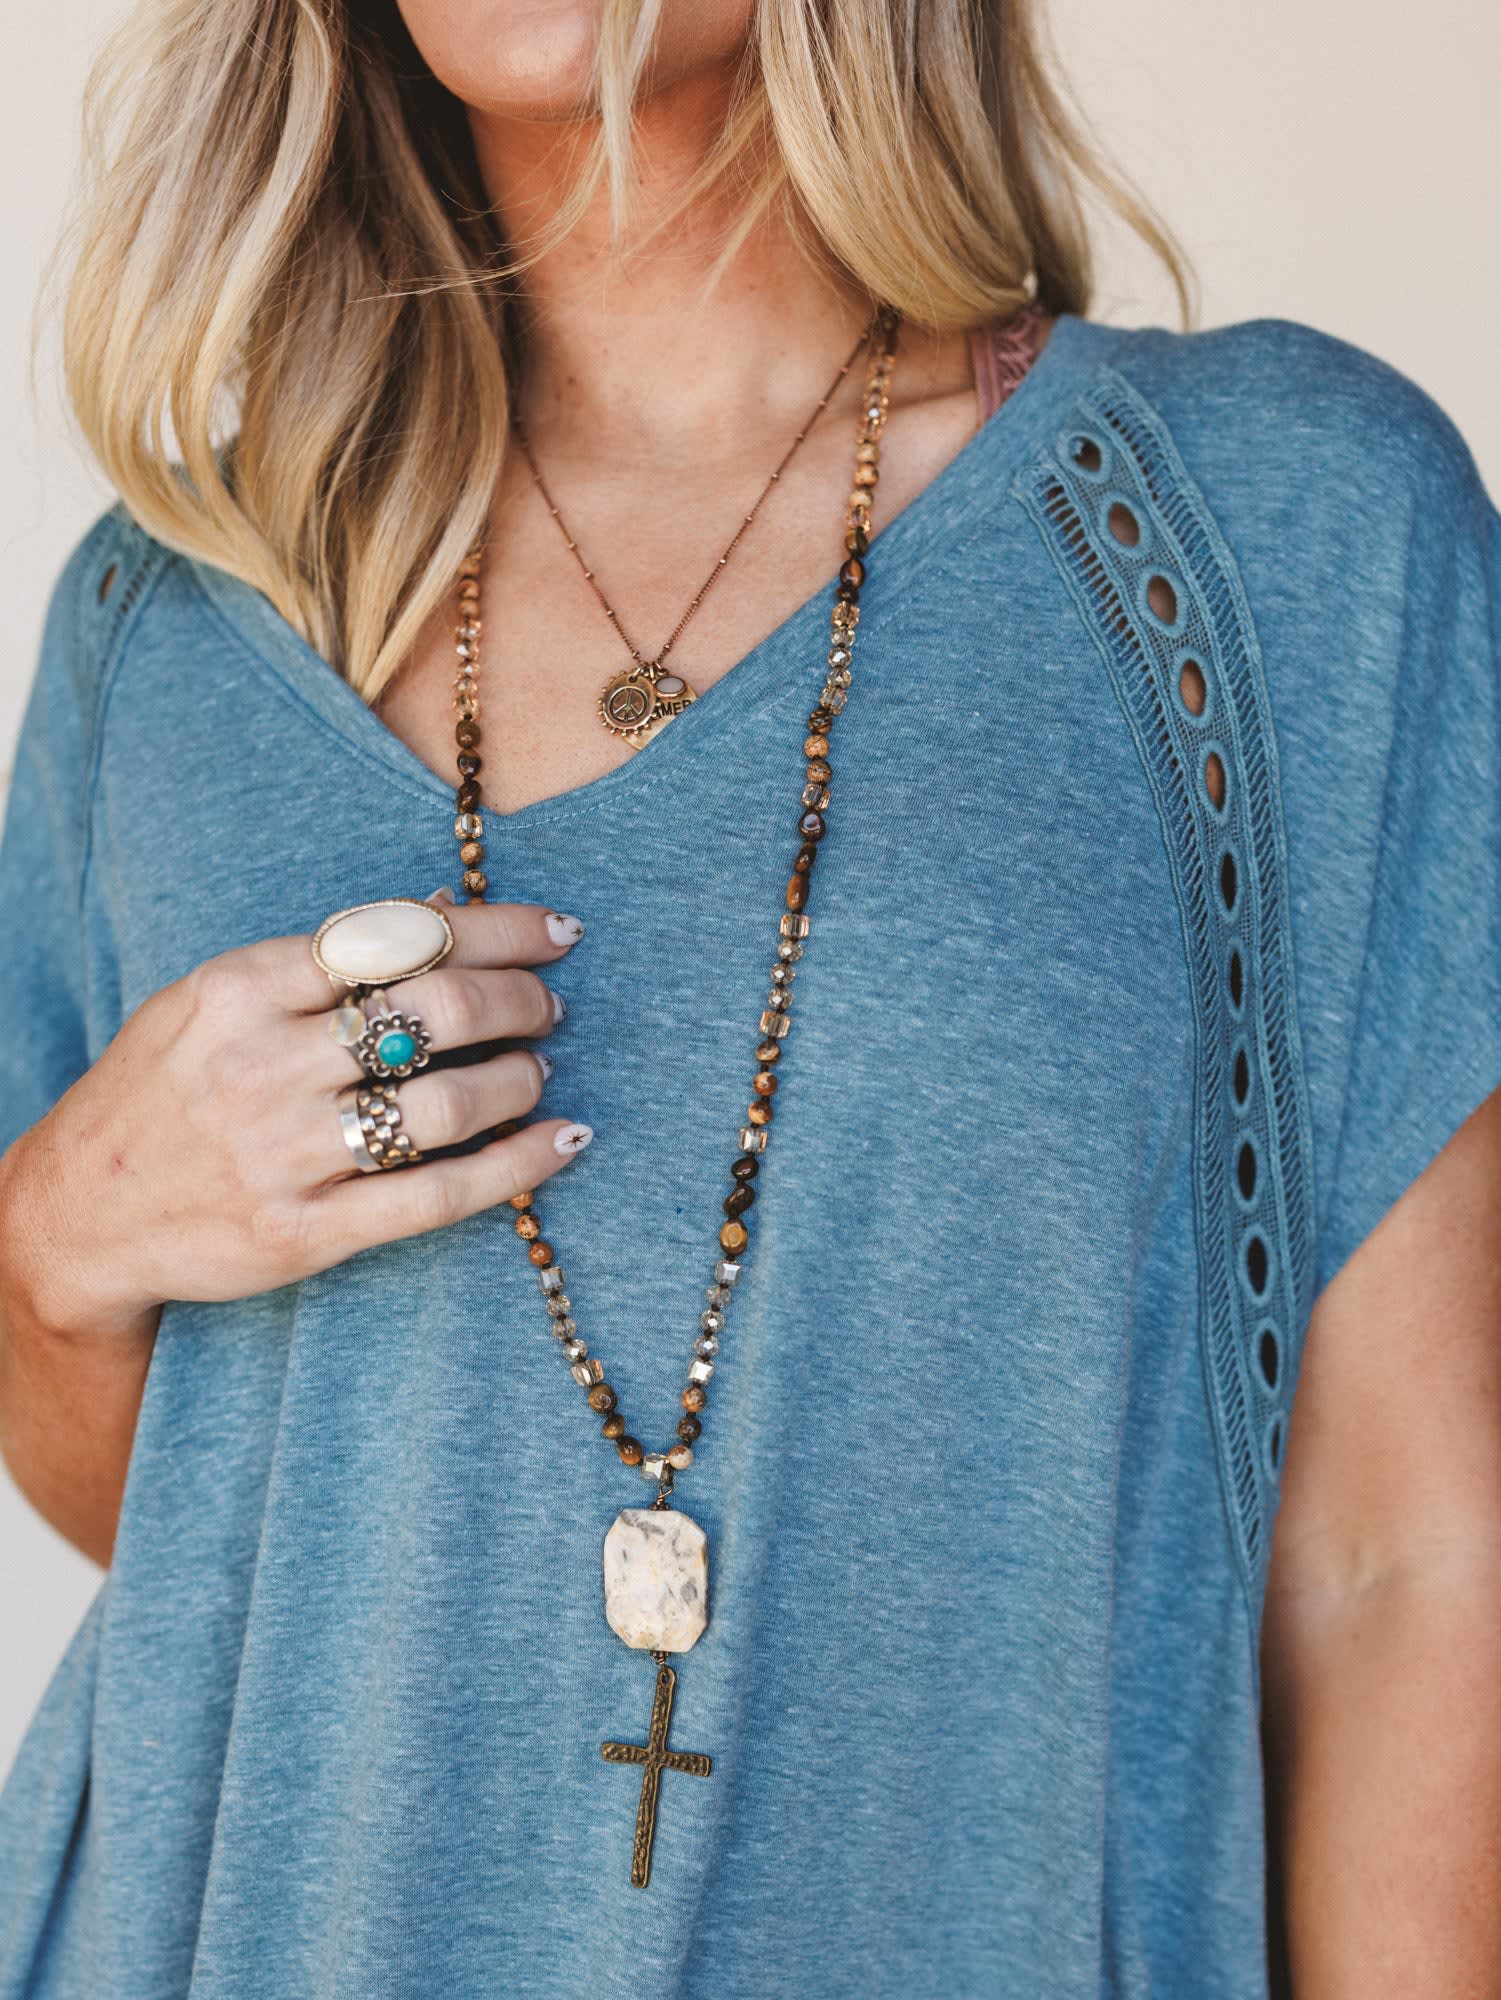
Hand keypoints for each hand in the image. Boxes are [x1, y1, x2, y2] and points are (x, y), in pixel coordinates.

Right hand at [3, 896, 587, 1342]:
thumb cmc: (164, 1091)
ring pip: (449, 1102)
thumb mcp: (215, 1000)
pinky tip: (563, 1141)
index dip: (497, 929)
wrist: (76, 1214)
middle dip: (521, 1001)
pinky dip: (517, 1165)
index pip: (401, 937)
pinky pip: (440, 1195)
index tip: (556, 933)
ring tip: (537, 1070)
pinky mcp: (305, 1232)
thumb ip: (321, 959)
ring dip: (520, 1077)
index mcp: (241, 987)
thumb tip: (441, 906)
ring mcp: (286, 1153)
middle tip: (550, 1007)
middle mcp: (264, 1064)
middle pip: (437, 1011)